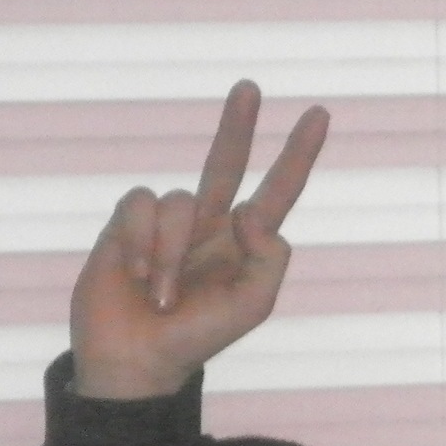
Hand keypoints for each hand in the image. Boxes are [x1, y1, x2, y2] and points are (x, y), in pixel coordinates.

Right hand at [69, 79, 327, 399]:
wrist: (137, 358)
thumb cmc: (199, 336)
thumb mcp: (252, 306)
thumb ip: (270, 259)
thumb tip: (251, 212)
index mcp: (246, 243)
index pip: (278, 191)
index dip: (297, 155)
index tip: (319, 114)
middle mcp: (209, 223)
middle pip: (226, 162)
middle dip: (239, 125)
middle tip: (251, 88)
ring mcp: (168, 222)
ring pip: (177, 200)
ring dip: (168, 254)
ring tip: (162, 296)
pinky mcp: (126, 222)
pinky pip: (138, 205)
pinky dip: (139, 242)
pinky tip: (134, 275)